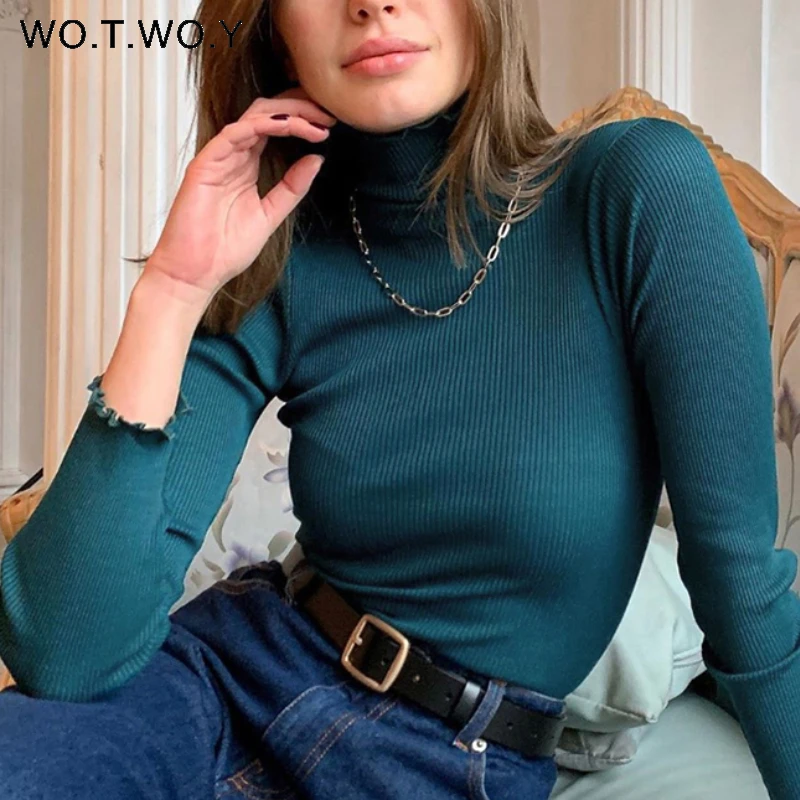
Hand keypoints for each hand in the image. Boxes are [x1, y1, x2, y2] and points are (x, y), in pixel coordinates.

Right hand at [144, 87, 336, 299]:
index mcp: (247, 166)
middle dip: (300, 108)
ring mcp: (219, 157)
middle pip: (267, 114)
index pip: (275, 128)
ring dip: (289, 114)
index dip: (302, 120)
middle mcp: (233, 156)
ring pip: (254, 118)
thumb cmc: (224, 250)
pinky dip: (264, 125)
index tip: (329, 125)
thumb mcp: (271, 214)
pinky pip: (236, 133)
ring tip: (316, 122)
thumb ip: (292, 188)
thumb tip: (316, 159)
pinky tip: (288, 126)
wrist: (196, 274)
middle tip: (329, 115)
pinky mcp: (206, 163)